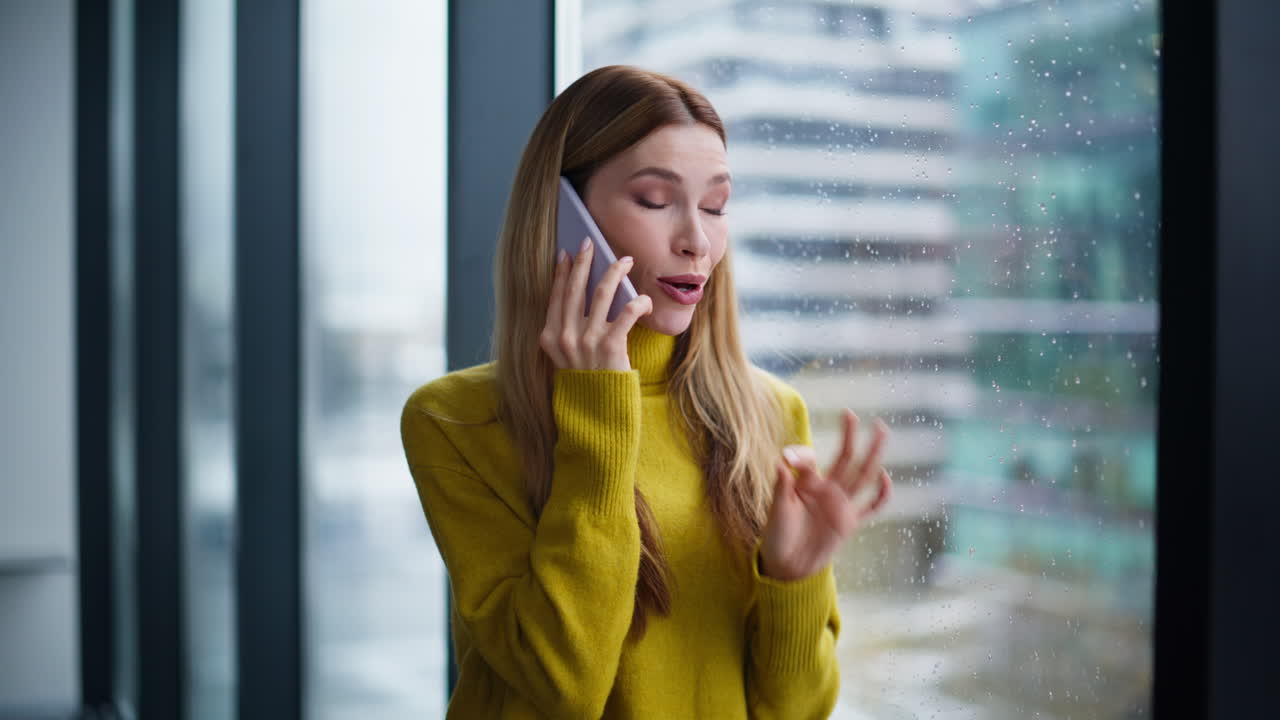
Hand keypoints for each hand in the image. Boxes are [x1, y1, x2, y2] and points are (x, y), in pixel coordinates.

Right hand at [539, 237, 653, 371]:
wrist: (596, 415)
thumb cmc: (586, 383)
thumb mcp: (566, 357)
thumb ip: (568, 331)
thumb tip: (585, 295)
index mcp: (549, 336)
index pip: (556, 296)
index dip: (561, 272)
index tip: (566, 253)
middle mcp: (565, 336)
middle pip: (575, 288)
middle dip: (583, 261)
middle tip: (590, 242)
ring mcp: (587, 340)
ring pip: (602, 293)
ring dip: (615, 271)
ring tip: (625, 260)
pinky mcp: (611, 346)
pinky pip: (626, 312)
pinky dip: (638, 302)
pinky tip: (645, 299)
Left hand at [758, 409, 892, 581]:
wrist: (788, 566)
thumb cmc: (777, 535)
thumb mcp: (777, 510)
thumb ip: (782, 486)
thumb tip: (781, 460)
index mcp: (806, 484)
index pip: (809, 461)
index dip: (802, 456)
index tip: (789, 458)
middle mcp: (826, 489)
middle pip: (843, 458)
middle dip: (849, 437)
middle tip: (852, 415)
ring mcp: (841, 504)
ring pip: (861, 475)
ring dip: (872, 454)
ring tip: (881, 431)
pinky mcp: (850, 522)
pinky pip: (870, 507)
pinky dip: (880, 495)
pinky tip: (885, 477)